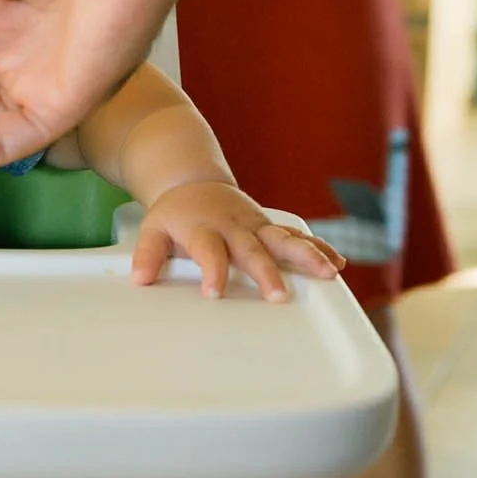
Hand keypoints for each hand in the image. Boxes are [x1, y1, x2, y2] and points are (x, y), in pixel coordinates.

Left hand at [130, 180, 344, 301]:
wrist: (193, 181)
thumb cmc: (176, 214)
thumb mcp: (153, 229)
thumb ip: (147, 254)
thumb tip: (139, 279)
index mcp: (203, 228)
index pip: (208, 251)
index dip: (212, 271)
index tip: (215, 293)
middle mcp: (234, 227)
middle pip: (253, 249)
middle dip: (267, 272)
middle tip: (279, 296)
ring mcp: (256, 225)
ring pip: (285, 239)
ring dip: (307, 256)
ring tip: (328, 273)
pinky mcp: (270, 226)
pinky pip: (298, 236)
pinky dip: (319, 247)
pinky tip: (337, 262)